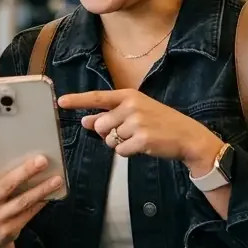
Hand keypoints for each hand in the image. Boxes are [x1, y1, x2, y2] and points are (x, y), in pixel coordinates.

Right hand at [0, 132, 61, 247]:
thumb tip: (12, 154)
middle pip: (7, 185)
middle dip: (26, 172)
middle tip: (42, 160)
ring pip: (23, 201)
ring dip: (41, 189)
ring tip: (56, 179)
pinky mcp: (8, 230)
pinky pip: (29, 214)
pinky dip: (40, 203)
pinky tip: (51, 194)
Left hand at [57, 90, 222, 174]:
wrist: (187, 136)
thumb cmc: (159, 123)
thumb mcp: (135, 113)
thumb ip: (110, 115)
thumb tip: (85, 121)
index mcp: (129, 96)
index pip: (98, 97)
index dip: (77, 100)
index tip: (60, 101)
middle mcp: (131, 106)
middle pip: (100, 125)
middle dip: (108, 133)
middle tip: (129, 132)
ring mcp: (137, 123)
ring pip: (109, 139)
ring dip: (119, 143)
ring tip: (139, 137)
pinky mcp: (141, 140)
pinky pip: (120, 151)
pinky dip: (128, 152)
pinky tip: (142, 146)